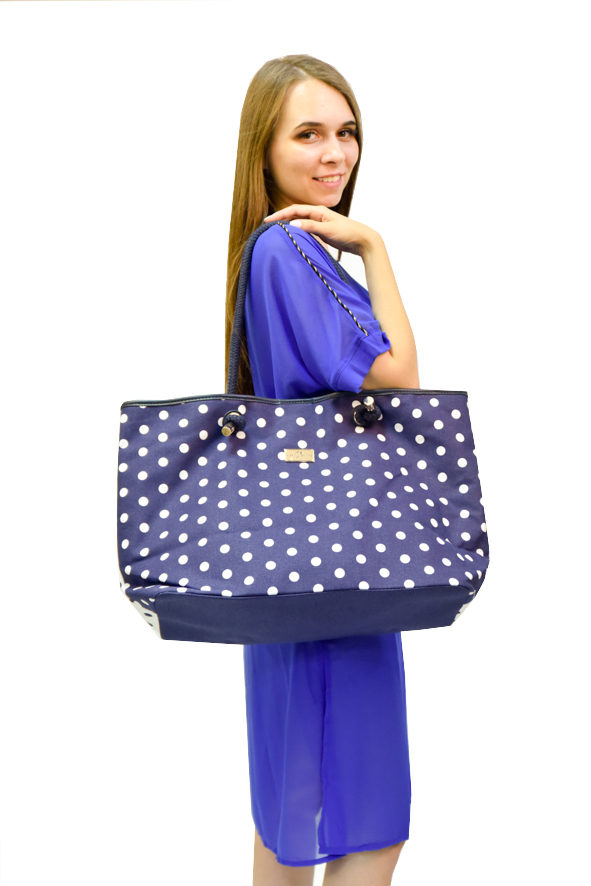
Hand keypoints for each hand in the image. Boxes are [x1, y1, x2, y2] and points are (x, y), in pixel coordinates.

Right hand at [263, 204, 378, 258]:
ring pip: (301, 223)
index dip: (280, 215)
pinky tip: (294, 240)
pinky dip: (299, 234)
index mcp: (318, 211)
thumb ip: (310, 227)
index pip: (294, 210)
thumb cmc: (348, 233)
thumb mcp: (328, 230)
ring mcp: (321, 223)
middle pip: (296, 214)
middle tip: (268, 226)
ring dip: (290, 226)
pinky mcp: (324, 232)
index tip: (267, 221)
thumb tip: (292, 224)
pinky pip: (307, 231)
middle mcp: (318, 215)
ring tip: (278, 232)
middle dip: (282, 219)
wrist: (363, 240)